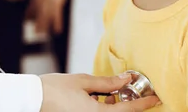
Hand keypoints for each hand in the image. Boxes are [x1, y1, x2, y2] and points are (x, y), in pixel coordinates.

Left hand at [31, 0, 67, 33]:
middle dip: (36, 21)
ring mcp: (48, 0)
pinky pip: (56, 15)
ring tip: (40, 34)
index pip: (33, 4)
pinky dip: (57, 23)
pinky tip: (58, 31)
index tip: (28, 18)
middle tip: (34, 30)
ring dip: (43, 26)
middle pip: (37, 11)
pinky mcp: (56, 2)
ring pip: (44, 16)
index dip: (30, 12)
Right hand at [39, 73, 159, 111]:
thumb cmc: (54, 89)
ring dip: (116, 105)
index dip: (144, 103)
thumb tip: (126, 79)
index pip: (127, 109)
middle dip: (130, 104)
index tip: (156, 99)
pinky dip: (105, 108)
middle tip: (138, 93)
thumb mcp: (84, 81)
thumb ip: (108, 83)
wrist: (31, 99)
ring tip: (115, 91)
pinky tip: (103, 97)